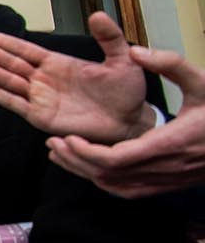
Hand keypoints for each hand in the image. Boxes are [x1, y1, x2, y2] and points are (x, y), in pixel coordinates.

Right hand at [0, 11, 155, 144]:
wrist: (130, 121)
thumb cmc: (128, 93)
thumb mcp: (123, 59)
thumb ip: (109, 37)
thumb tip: (97, 14)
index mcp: (60, 63)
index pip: (25, 50)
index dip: (5, 42)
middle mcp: (45, 79)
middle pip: (10, 63)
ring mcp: (41, 98)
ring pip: (7, 81)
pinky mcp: (40, 116)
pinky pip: (13, 102)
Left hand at [46, 45, 204, 197]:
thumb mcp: (204, 81)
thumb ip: (170, 64)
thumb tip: (137, 51)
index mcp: (169, 144)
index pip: (115, 159)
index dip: (85, 153)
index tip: (66, 138)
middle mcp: (166, 167)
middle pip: (108, 176)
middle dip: (75, 161)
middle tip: (54, 144)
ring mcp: (167, 180)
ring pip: (115, 186)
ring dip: (85, 172)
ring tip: (62, 153)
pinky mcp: (169, 185)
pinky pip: (129, 191)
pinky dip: (104, 182)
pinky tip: (90, 167)